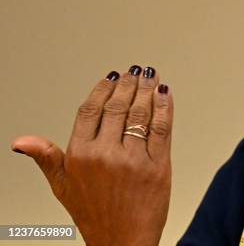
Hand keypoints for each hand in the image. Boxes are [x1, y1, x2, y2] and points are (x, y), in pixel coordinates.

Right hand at [10, 66, 172, 245]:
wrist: (124, 241)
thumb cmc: (94, 214)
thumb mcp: (62, 186)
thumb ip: (46, 157)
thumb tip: (21, 141)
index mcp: (80, 155)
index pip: (90, 110)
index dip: (102, 89)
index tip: (111, 76)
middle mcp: (106, 154)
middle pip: (118, 107)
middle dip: (128, 84)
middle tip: (135, 71)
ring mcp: (133, 159)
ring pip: (140, 114)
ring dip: (147, 90)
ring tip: (150, 76)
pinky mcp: (158, 165)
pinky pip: (162, 129)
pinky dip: (165, 107)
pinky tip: (164, 94)